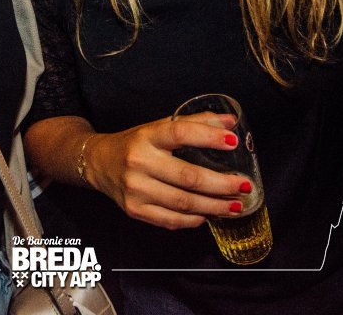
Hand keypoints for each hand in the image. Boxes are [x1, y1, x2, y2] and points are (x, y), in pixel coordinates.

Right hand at [82, 112, 253, 229]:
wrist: (99, 163)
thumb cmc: (136, 144)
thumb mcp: (160, 127)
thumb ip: (195, 123)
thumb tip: (230, 123)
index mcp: (148, 136)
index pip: (181, 133)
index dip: (209, 137)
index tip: (232, 141)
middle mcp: (140, 162)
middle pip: (188, 177)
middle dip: (222, 184)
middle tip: (244, 186)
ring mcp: (136, 189)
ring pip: (183, 202)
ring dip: (214, 206)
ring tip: (234, 205)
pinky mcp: (135, 210)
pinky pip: (170, 220)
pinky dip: (193, 220)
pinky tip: (207, 215)